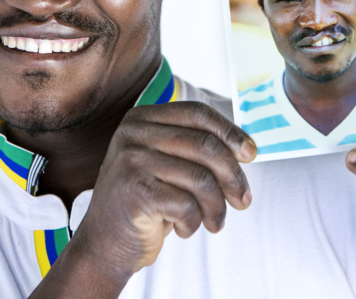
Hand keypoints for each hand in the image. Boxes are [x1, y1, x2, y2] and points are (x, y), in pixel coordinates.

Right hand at [38, 101, 255, 297]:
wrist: (105, 242)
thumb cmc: (146, 201)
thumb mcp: (167, 163)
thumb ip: (197, 148)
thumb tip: (248, 148)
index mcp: (142, 118)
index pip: (198, 114)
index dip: (231, 132)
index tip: (250, 153)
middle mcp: (133, 134)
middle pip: (205, 145)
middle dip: (233, 176)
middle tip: (243, 200)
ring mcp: (131, 161)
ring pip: (201, 178)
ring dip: (216, 207)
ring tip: (214, 222)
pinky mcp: (136, 192)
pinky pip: (187, 205)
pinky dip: (194, 223)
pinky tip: (183, 228)